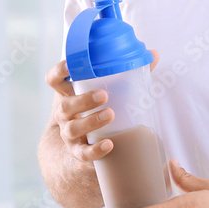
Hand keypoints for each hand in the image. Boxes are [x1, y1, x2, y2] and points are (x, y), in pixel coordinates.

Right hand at [44, 49, 159, 169]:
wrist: (87, 142)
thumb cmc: (101, 107)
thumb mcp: (109, 90)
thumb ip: (129, 72)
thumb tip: (153, 54)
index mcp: (69, 93)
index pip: (55, 79)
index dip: (60, 71)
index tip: (72, 65)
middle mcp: (65, 113)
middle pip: (64, 106)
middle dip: (83, 100)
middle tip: (103, 95)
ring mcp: (69, 134)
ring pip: (72, 128)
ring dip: (90, 121)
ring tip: (110, 114)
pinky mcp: (78, 152)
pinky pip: (83, 153)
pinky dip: (95, 150)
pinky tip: (109, 144)